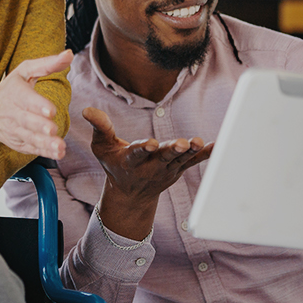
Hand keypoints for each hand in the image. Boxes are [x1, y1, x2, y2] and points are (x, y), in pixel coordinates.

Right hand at [0, 51, 72, 159]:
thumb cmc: (12, 87)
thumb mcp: (25, 71)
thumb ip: (48, 64)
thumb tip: (69, 54)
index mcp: (15, 92)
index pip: (25, 99)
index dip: (37, 105)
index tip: (50, 110)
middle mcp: (12, 112)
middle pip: (26, 120)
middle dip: (39, 125)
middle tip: (52, 129)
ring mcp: (13, 129)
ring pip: (29, 137)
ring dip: (44, 143)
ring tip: (60, 147)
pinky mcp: (17, 142)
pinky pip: (30, 148)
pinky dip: (43, 152)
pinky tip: (57, 154)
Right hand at [85, 107, 212, 240]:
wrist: (130, 194)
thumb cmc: (114, 164)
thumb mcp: (102, 148)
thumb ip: (100, 127)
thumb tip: (87, 109)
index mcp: (130, 162)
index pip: (137, 154)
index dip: (144, 149)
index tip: (151, 144)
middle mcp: (149, 168)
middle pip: (163, 158)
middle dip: (172, 151)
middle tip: (181, 144)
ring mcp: (166, 170)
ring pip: (179, 160)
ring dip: (190, 151)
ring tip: (197, 142)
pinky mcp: (177, 170)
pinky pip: (192, 162)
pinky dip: (204, 155)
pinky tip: (215, 146)